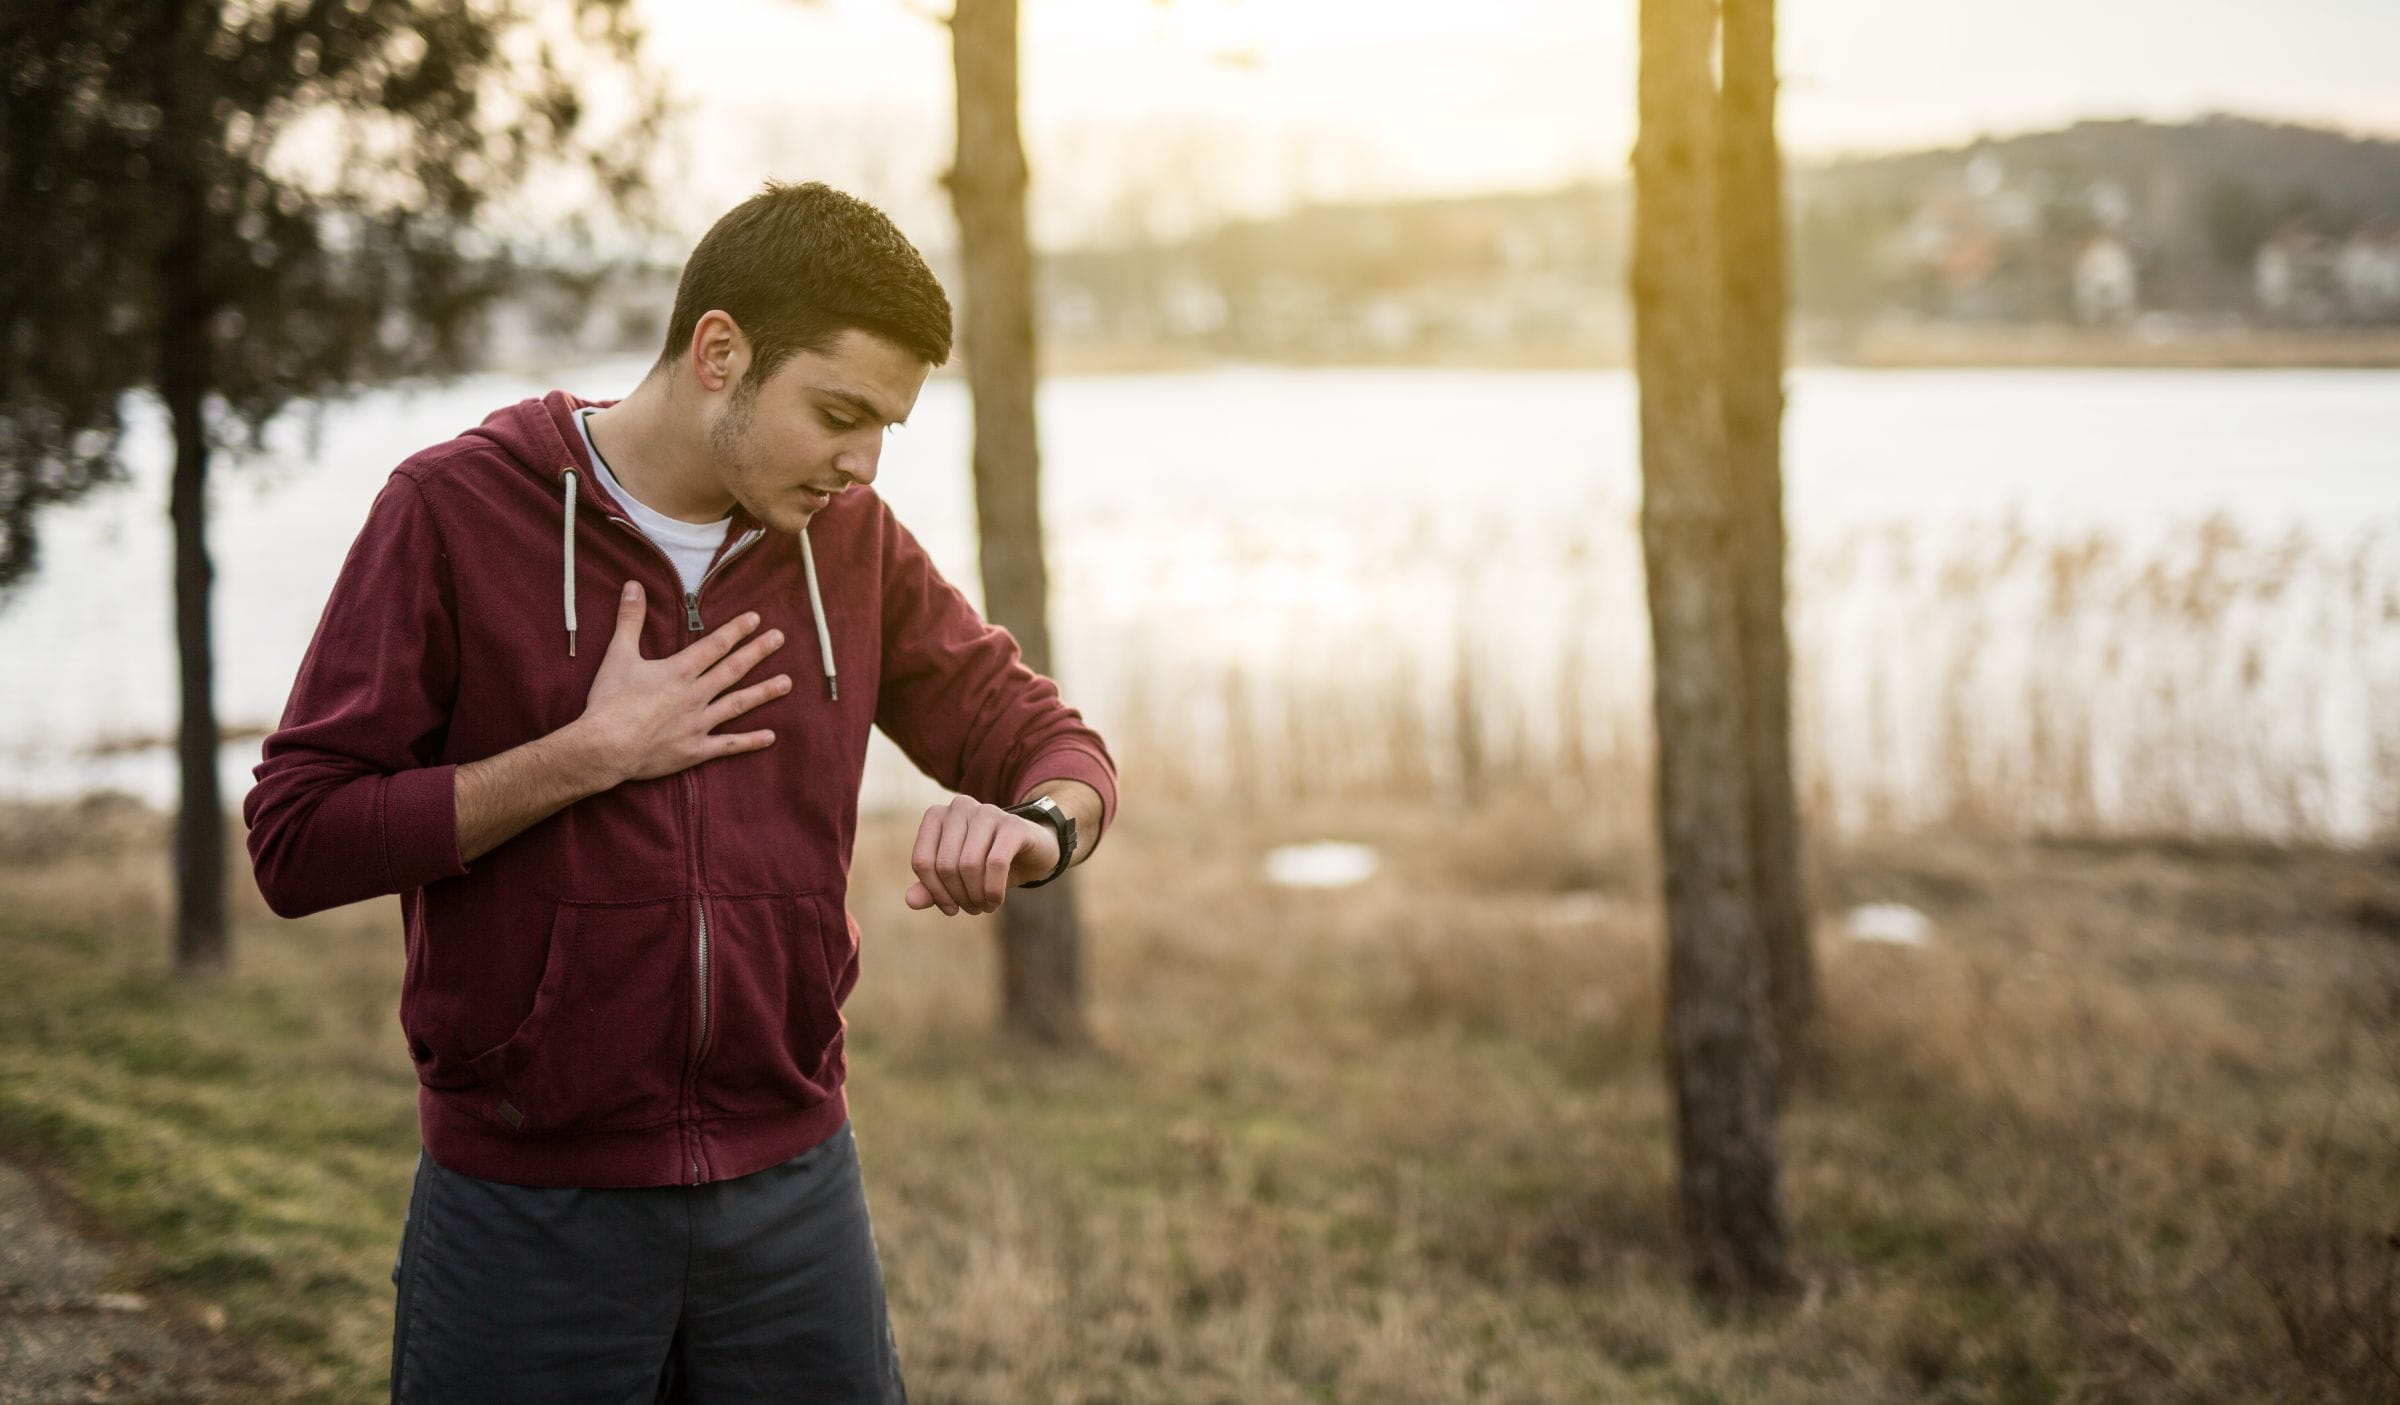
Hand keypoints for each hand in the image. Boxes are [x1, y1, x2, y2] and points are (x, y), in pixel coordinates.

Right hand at [572, 581, 790, 785]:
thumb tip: (634, 585)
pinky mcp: (695, 750)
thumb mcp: (617, 655)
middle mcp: (695, 695)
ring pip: (738, 704)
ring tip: (787, 683)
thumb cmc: (609, 702)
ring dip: (764, 692)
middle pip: (733, 669)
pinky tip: (771, 736)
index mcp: (678, 672)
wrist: (604, 748)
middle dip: (758, 652)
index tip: (756, 618)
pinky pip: (728, 745)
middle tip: (780, 638)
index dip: (737, 630)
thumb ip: (630, 620)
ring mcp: (698, 724)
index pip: (715, 645)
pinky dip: (750, 741)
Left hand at [904, 794, 1058, 915]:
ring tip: (984, 906)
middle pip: (945, 865)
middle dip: (958, 896)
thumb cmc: (987, 863)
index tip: (951, 908)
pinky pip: (996, 863)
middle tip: (972, 909)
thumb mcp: (957, 877)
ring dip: (976, 896)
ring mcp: (988, 812)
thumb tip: (910, 901)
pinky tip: (996, 901)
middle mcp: (959, 807)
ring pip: (969, 865)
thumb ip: (931, 888)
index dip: (934, 892)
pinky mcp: (1013, 824)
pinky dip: (994, 890)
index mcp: (937, 815)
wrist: (1033, 850)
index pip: (922, 861)